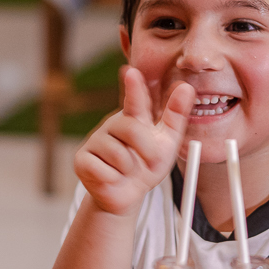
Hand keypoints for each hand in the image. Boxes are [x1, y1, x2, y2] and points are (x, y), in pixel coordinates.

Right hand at [73, 67, 194, 216]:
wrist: (129, 195)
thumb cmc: (147, 164)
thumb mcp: (167, 141)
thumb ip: (176, 115)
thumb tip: (186, 86)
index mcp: (133, 117)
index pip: (135, 99)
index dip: (133, 87)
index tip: (131, 72)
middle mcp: (111, 125)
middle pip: (131, 130)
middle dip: (147, 151)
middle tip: (152, 163)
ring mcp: (94, 141)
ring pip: (118, 155)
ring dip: (130, 170)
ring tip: (128, 171)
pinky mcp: (82, 160)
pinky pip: (103, 170)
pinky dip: (114, 179)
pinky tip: (112, 178)